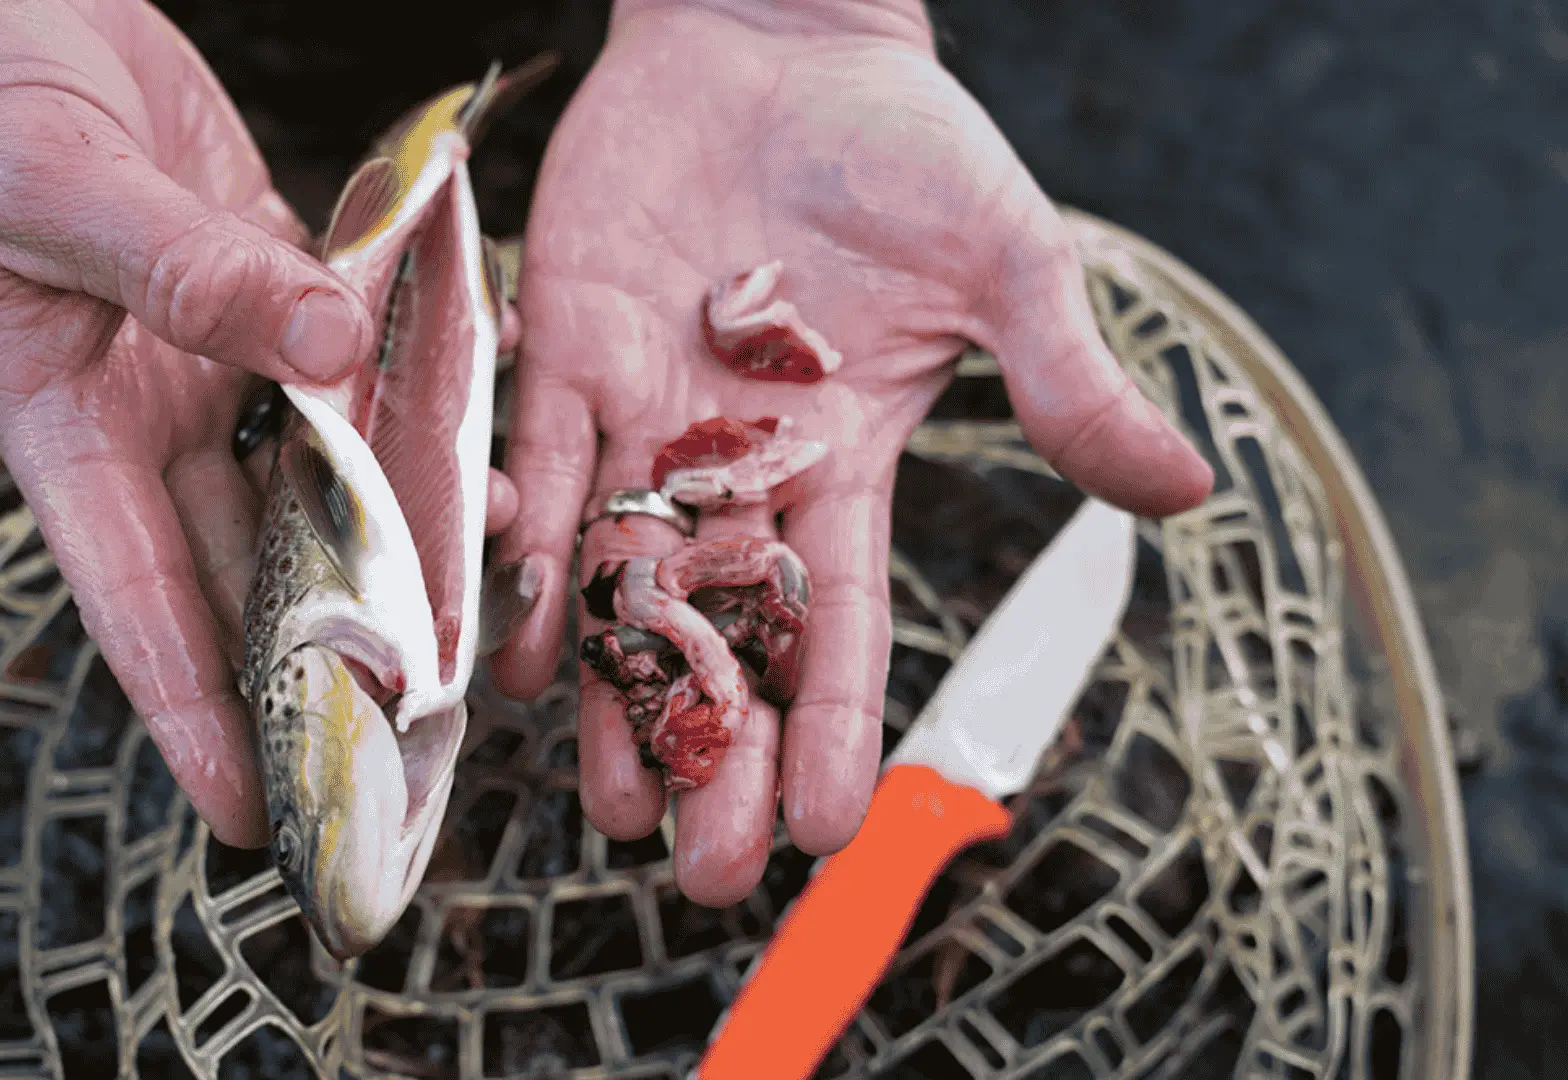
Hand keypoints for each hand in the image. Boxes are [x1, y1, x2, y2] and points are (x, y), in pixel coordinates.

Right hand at [0, 0, 519, 846]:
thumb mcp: (48, 188)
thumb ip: (184, 271)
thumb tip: (327, 343)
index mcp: (61, 424)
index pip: (132, 598)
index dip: (191, 709)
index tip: (252, 807)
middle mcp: (147, 409)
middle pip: (250, 558)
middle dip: (326, 642)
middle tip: (418, 722)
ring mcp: (214, 349)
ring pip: (320, 462)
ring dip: (398, 513)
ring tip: (489, 562)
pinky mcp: (269, 278)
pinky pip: (355, 347)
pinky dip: (412, 372)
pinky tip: (483, 396)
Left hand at [494, 0, 1211, 905]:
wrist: (779, 43)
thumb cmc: (905, 148)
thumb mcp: (1007, 265)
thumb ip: (1065, 384)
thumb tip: (1186, 492)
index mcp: (842, 462)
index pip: (844, 619)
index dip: (837, 725)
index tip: (828, 830)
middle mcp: (734, 469)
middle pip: (724, 635)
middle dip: (714, 750)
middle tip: (700, 867)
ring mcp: (646, 419)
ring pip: (620, 583)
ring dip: (611, 693)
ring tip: (610, 799)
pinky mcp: (570, 352)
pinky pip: (539, 469)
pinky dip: (525, 553)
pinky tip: (518, 646)